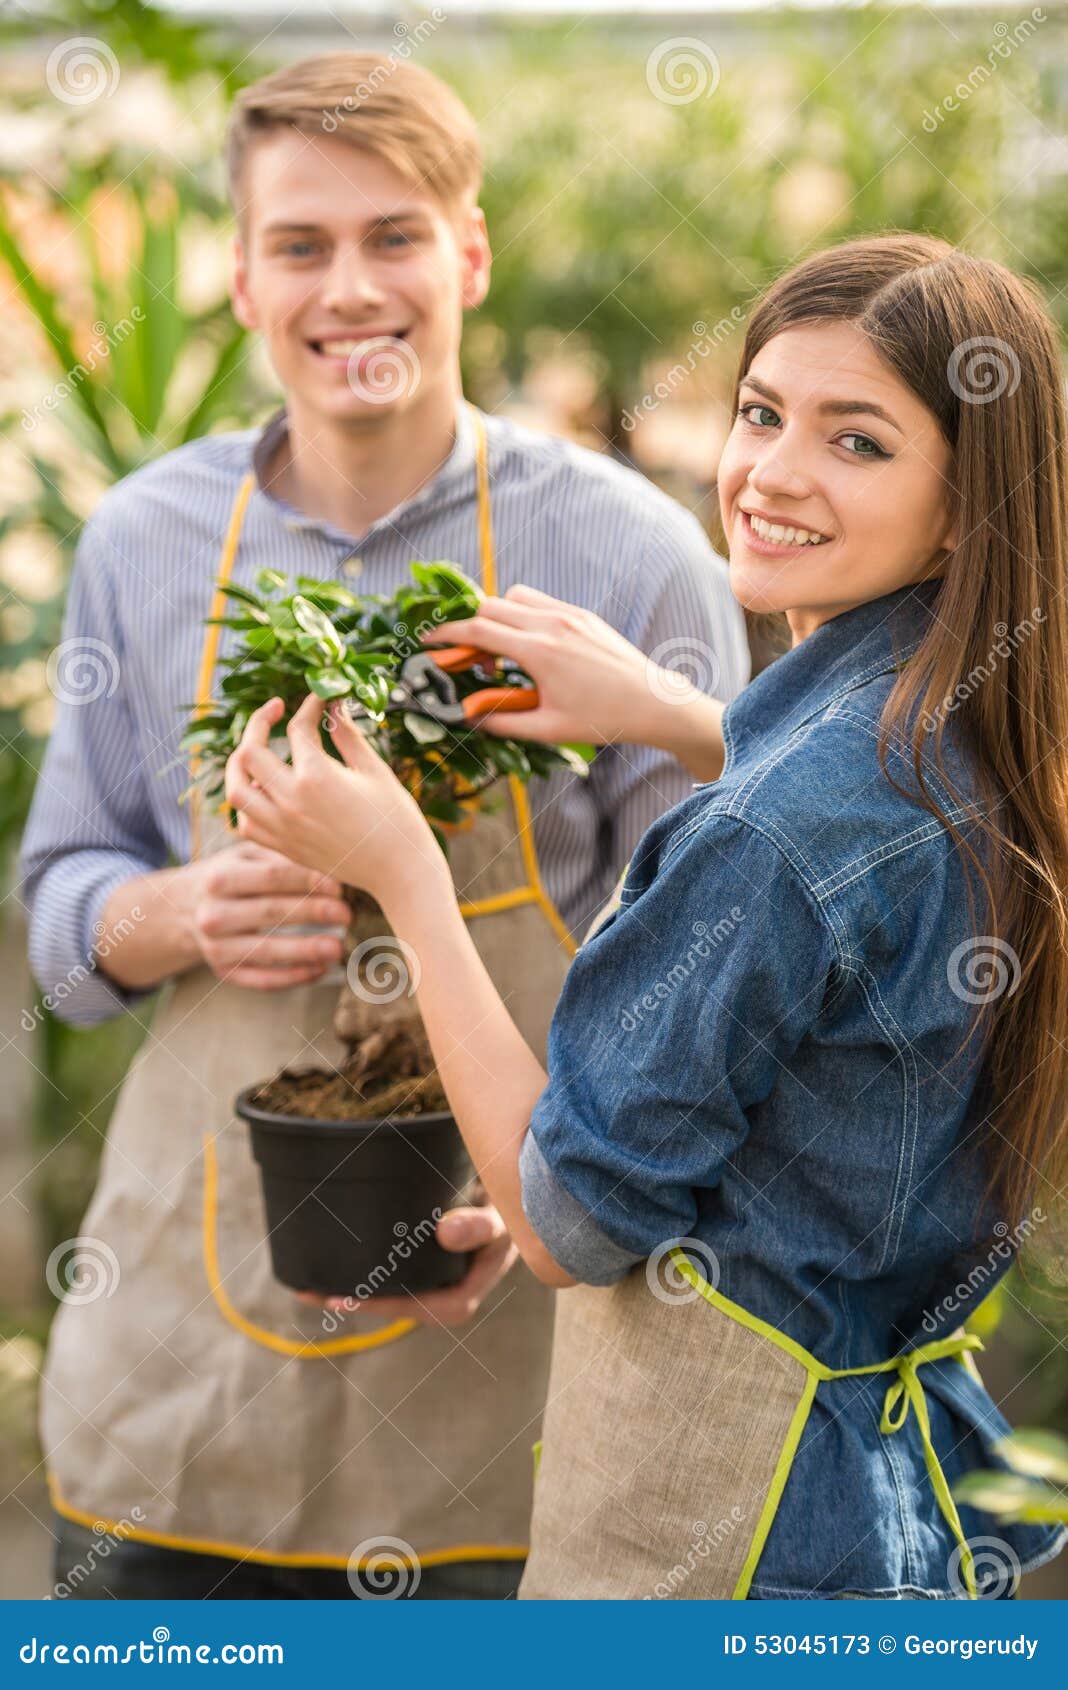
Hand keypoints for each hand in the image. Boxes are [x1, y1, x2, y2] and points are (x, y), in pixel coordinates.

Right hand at [185, 841, 350, 989]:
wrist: (185, 909)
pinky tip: (320, 969)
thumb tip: (330, 864)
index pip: (271, 877)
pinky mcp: (224, 972)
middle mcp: (213, 913)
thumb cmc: (231, 876)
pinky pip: (261, 980)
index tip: (338, 886)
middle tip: (346, 914)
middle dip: (312, 913)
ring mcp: (216, 947)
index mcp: (221, 878)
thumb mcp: (246, 857)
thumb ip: (281, 857)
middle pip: (270, 912)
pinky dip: (293, 978)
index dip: (307, 881)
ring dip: (304, 951)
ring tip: (337, 948)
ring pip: (265, 951)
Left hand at [225, 693, 444, 905]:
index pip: (297, 728)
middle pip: (249, 752)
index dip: (309, 706)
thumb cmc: (395, 820)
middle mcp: (291, 802)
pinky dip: (247, 803)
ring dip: (239, 764)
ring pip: (236, 789)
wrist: (399, 872)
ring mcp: (283, 827)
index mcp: (317, 777)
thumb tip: (334, 705)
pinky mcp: (284, 847)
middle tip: (275, 711)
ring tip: (254, 750)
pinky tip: (263, 790)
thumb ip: (347, 735)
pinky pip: (245, 824)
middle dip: (258, 724)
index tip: (320, 699)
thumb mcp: (374, 770)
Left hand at [294, 1205, 517, 1327]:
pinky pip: (389, 1278)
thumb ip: (479, 1227)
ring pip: (384, 1293)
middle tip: (307, 1290)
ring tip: (306, 1283)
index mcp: (458, 1301)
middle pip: (387, 1305)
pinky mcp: (424, 1275)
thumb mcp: (501, 1222)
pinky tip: (332, 1266)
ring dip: (348, 1288)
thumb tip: (444, 1234)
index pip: (409, 1307)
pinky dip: (362, 1273)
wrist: (520, 1211)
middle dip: (349, 1299)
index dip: (374, 1304)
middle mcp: (441, 1302)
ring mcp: (431, 1289)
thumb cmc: (511, 1218)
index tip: (341, 1297)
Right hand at [427, 584, 727, 781]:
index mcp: (539, 651)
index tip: (425, 639)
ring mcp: (569, 614)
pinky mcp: (582, 615)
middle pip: (489, 606)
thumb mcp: (547, 729)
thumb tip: (466, 717)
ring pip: (514, 596)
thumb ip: (502, 721)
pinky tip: (526, 646)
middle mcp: (552, 623)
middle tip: (463, 655)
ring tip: (498, 650)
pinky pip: (539, 601)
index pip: (478, 630)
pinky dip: (521, 614)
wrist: (654, 703)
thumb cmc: (602, 720)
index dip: (446, 633)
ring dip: (496, 615)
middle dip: (467, 625)